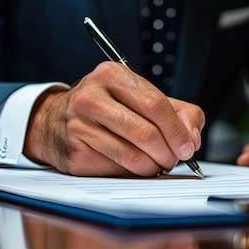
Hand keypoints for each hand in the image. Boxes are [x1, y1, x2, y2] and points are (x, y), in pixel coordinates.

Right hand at [24, 62, 204, 176]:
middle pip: (146, 133)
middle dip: (169, 152)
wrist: (54, 121)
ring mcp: (80, 127)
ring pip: (134, 157)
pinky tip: (133, 165)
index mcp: (111, 75)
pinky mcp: (77, 154)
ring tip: (156, 163)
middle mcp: (91, 98)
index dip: (177, 130)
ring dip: (154, 167)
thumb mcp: (141, 96)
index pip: (155, 103)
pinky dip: (134, 174)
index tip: (188, 146)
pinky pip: (118, 171)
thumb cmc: (107, 107)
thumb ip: (178, 111)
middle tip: (174, 159)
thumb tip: (193, 138)